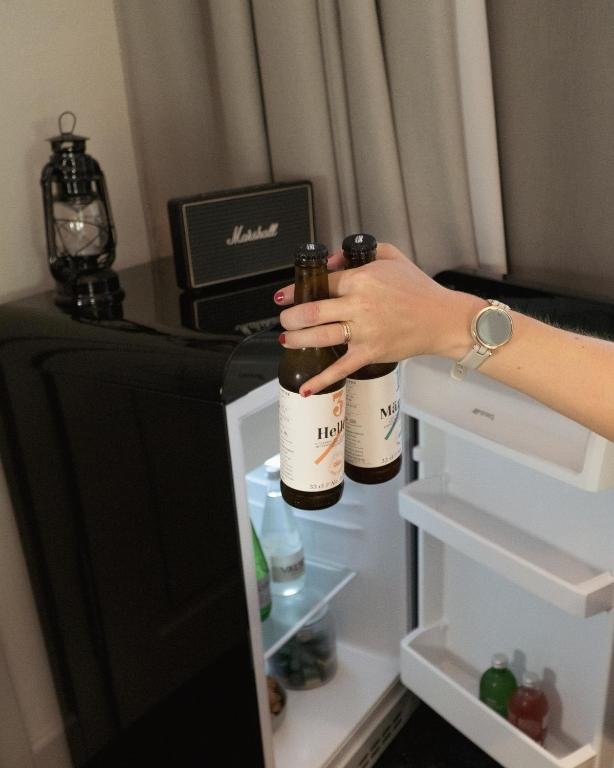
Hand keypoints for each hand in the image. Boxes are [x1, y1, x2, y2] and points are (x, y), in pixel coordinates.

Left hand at [274, 243, 482, 394]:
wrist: (442, 318)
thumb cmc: (418, 289)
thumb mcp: (390, 256)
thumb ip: (358, 253)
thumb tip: (332, 262)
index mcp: (361, 279)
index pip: (320, 284)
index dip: (296, 291)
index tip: (284, 297)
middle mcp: (358, 305)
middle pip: (312, 311)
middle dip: (290, 317)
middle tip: (283, 320)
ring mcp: (363, 331)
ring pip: (319, 336)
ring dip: (296, 339)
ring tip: (286, 340)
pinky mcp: (370, 353)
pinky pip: (341, 368)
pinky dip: (322, 380)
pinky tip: (306, 388)